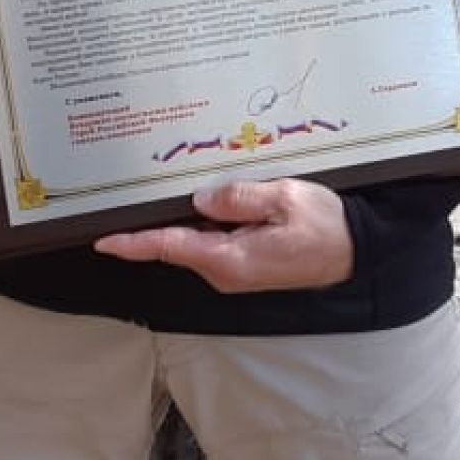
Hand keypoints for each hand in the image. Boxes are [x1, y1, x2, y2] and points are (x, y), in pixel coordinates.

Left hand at [94, 176, 354, 294]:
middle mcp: (225, 271)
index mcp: (229, 258)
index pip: (170, 247)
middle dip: (153, 222)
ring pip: (193, 240)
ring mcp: (233, 270)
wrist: (355, 251)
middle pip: (176, 243)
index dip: (134, 243)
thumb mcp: (284, 199)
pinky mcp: (243, 264)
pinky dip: (202, 223)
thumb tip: (200, 199)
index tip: (103, 241)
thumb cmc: (325, 226)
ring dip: (180, 219)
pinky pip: (212, 241)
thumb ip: (239, 198)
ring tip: (169, 188)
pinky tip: (204, 200)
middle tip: (131, 193)